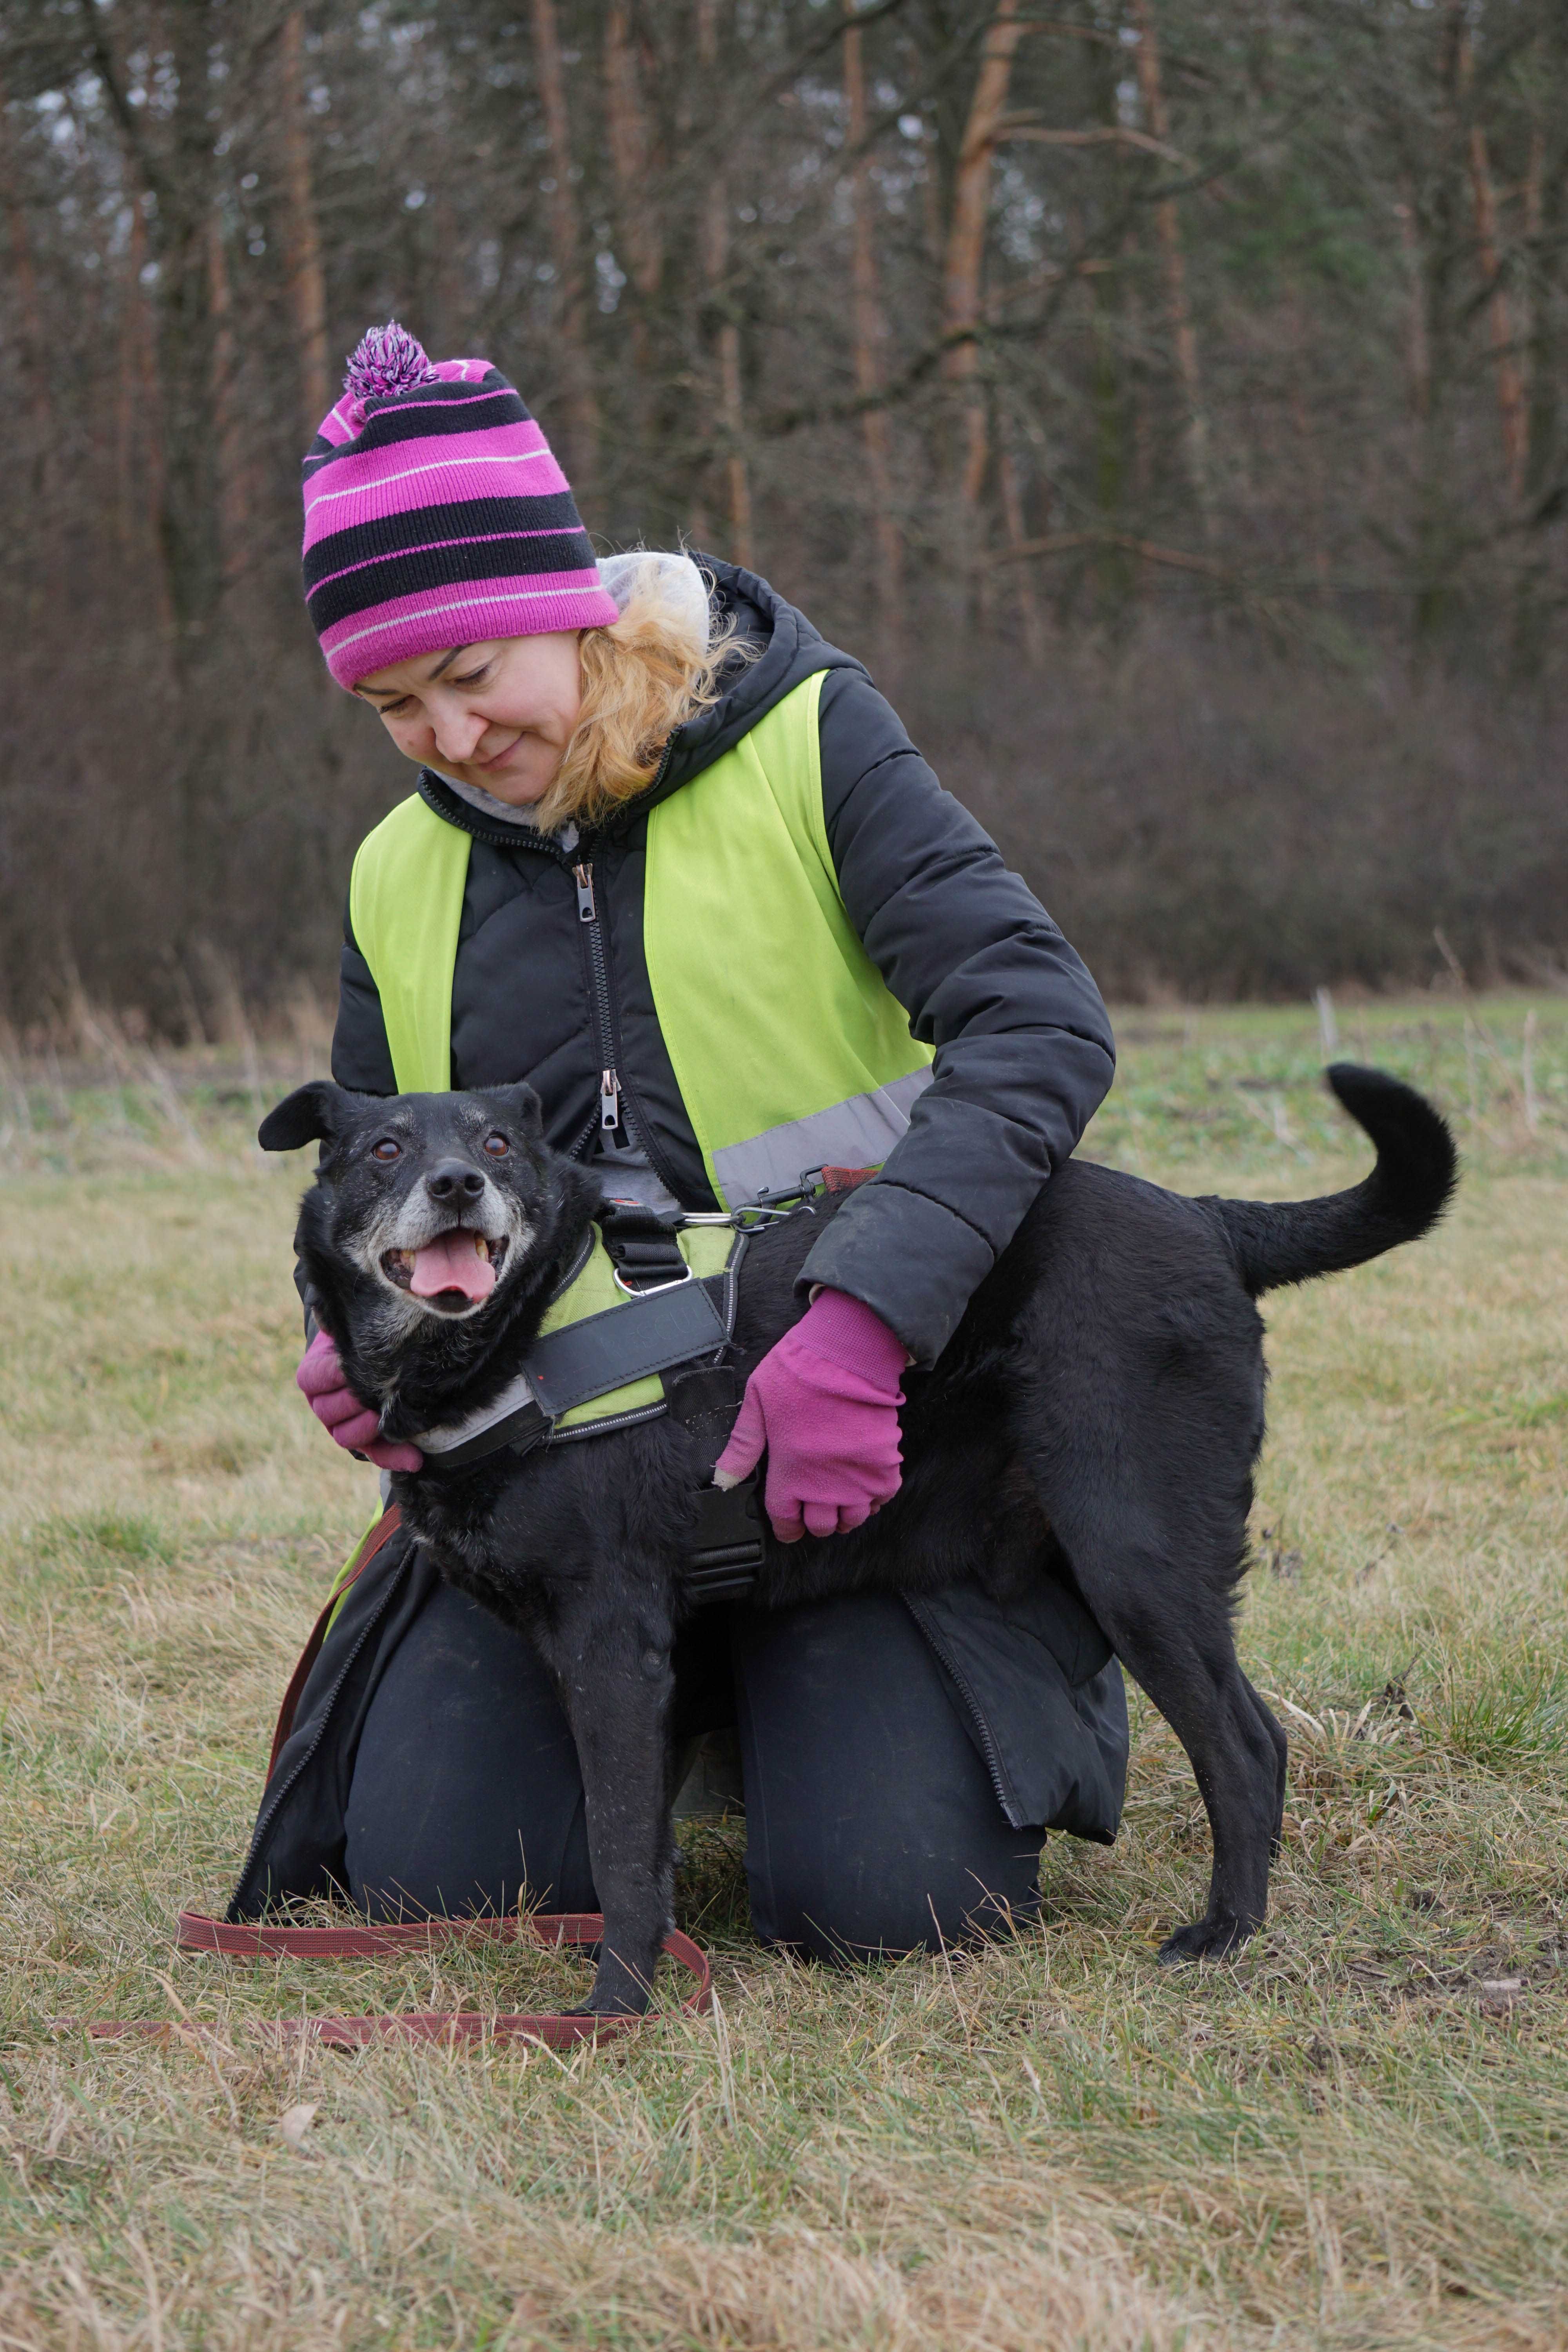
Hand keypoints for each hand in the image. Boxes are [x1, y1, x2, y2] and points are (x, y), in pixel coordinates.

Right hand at [296, 1329, 422, 1472]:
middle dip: (354, 1400)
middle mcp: (323, 1404)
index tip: (350, 1364)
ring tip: (392, 1414)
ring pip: (346, 1437)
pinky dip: (395, 1458)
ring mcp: (342, 1425)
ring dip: (370, 1428)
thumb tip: (330, 1312)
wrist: (375, 1353)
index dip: (333, 1373)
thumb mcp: (348, 1327)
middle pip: (328, 1412)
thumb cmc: (362, 1337)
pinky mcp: (367, 1441)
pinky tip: (415, 1459)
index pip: (313, 1379)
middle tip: (376, 1389)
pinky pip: (376, 1455)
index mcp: (313, 1375)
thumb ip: (340, 1322)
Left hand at [714, 1288, 906, 1541]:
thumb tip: (723, 1480)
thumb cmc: (799, 1371)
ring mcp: (858, 1474)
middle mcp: (825, 1481)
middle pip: (822, 1525)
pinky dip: (874, 1499)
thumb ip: (742, 1446)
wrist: (847, 1350)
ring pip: (854, 1518)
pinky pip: (883, 1497)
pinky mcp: (885, 1461)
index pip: (786, 1519)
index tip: (788, 1528)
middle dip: (815, 1523)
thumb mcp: (756, 1403)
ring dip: (845, 1515)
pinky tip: (864, 1487)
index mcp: (790, 1469)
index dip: (786, 1529)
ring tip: (839, 1503)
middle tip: (813, 1510)